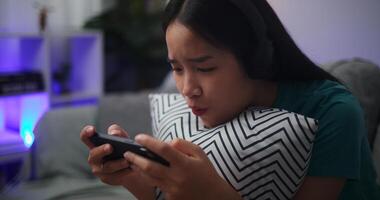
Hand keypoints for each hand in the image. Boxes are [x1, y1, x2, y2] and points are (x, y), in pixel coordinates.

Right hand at [80, 124, 154, 199]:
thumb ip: (117, 131)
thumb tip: (114, 134)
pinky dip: (124, 172)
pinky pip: (114, 176)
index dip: (86, 132)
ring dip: (118, 163)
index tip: (92, 129)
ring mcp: (99, 169)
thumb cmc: (124, 148)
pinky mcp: (107, 178)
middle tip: (110, 147)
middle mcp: (94, 157)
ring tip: (127, 160)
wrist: (132, 165)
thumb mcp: (122, 137)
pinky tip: (131, 168)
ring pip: (107, 167)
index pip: (86, 137)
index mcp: (95, 144)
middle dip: (102, 150)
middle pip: (94, 154)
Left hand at [124, 134, 241, 199]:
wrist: (213, 196)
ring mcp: (172, 189)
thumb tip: (166, 142)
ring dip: (138, 169)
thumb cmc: (205, 171)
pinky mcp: (170, 198)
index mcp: (185, 164)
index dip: (149, 142)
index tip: (139, 137)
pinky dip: (148, 178)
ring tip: (131, 161)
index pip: (163, 149)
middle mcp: (177, 177)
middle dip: (135, 158)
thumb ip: (182, 145)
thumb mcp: (199, 153)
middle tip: (127, 152)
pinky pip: (156, 186)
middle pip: (150, 166)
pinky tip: (143, 172)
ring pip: (149, 178)